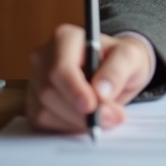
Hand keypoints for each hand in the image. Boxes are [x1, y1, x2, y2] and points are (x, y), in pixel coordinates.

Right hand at [27, 24, 152, 132]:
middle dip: (81, 112)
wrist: (117, 71)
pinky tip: (86, 119)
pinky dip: (68, 126)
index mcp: (65, 38)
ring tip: (105, 116)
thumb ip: (118, 70)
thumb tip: (101, 92)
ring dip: (77, 121)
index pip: (60, 68)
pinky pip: (44, 123)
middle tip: (111, 117)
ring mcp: (36, 81)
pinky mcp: (34, 103)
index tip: (91, 106)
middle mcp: (44, 57)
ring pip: (45, 111)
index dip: (74, 90)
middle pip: (50, 92)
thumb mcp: (131, 57)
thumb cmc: (122, 59)